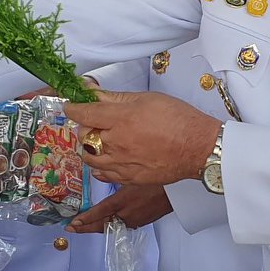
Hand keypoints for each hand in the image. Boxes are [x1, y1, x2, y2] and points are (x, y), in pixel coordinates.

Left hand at [67, 91, 222, 186]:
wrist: (198, 147)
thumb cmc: (178, 119)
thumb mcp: (146, 99)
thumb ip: (116, 98)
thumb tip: (93, 92)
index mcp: (120, 119)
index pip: (84, 113)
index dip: (73, 108)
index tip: (71, 106)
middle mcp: (116, 143)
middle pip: (84, 136)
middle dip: (85, 127)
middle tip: (94, 122)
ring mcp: (122, 163)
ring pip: (89, 158)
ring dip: (90, 148)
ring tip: (100, 142)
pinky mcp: (129, 178)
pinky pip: (103, 174)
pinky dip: (100, 166)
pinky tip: (108, 159)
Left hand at [68, 183, 174, 232]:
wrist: (178, 193)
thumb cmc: (157, 180)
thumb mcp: (133, 175)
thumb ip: (112, 176)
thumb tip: (96, 174)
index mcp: (124, 201)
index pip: (100, 212)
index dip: (86, 219)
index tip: (73, 223)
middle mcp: (127, 214)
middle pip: (103, 225)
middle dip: (86, 228)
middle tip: (72, 229)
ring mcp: (134, 221)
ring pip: (111, 226)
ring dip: (97, 227)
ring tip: (84, 227)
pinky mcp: (141, 222)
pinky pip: (121, 226)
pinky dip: (110, 225)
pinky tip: (106, 223)